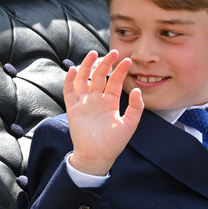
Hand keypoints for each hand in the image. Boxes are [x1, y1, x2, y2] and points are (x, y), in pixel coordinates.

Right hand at [65, 50, 143, 175]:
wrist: (98, 156)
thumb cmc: (114, 142)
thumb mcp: (130, 124)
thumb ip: (136, 108)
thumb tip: (137, 91)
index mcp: (111, 102)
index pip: (115, 82)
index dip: (120, 71)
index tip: (127, 60)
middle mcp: (97, 99)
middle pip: (100, 76)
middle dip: (106, 64)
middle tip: (114, 52)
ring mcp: (84, 102)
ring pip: (84, 79)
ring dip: (87, 66)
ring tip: (93, 54)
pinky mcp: (73, 108)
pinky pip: (70, 91)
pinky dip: (71, 80)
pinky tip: (75, 70)